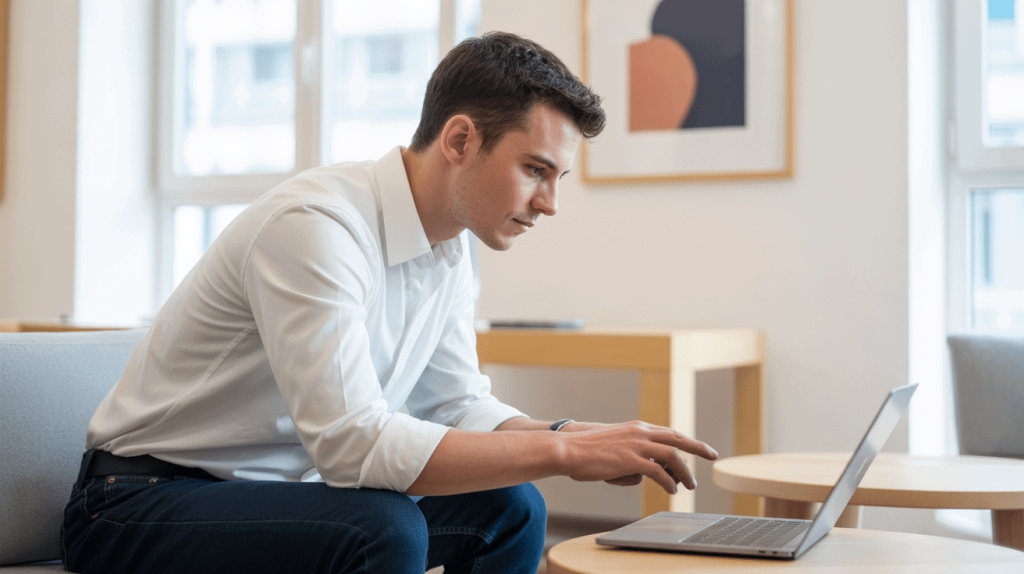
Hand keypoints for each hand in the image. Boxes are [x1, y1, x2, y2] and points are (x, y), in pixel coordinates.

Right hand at [559, 420, 717, 493]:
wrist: (568, 449)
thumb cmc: (587, 451)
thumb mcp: (615, 445)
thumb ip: (633, 453)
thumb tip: (644, 471)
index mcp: (636, 428)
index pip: (668, 433)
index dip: (686, 440)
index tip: (699, 447)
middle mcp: (639, 432)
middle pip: (677, 439)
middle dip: (698, 447)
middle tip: (712, 455)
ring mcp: (635, 445)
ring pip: (671, 456)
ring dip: (684, 472)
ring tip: (689, 485)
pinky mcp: (629, 459)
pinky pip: (657, 472)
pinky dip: (668, 481)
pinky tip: (671, 490)